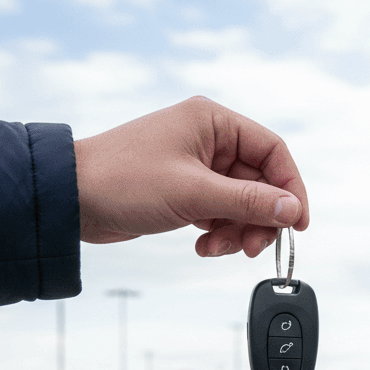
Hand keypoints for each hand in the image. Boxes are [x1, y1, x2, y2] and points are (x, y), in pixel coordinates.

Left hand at [74, 96, 308, 257]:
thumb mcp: (194, 193)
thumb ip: (249, 202)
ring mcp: (197, 167)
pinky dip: (218, 232)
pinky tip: (202, 244)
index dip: (291, 188)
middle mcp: (208, 139)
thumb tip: (292, 209)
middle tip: (252, 247)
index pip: (273, 152)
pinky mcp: (185, 190)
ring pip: (241, 203)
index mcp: (213, 121)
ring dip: (237, 231)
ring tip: (217, 247)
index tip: (298, 223)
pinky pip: (220, 213)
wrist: (71, 199)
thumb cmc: (122, 180)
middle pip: (260, 183)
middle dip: (259, 219)